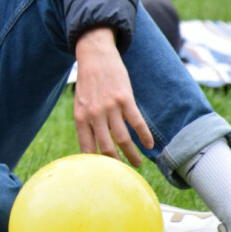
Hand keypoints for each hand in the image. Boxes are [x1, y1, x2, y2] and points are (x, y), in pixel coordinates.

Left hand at [71, 27, 154, 166]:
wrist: (95, 55)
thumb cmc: (88, 83)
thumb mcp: (80, 103)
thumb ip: (87, 123)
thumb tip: (96, 146)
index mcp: (80, 118)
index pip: (87, 148)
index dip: (95, 164)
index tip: (103, 176)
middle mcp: (94, 115)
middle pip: (106, 148)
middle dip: (116, 165)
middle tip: (123, 174)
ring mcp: (110, 107)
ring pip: (123, 139)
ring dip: (132, 155)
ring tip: (137, 164)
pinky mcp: (125, 99)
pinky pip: (137, 123)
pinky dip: (144, 136)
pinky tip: (150, 145)